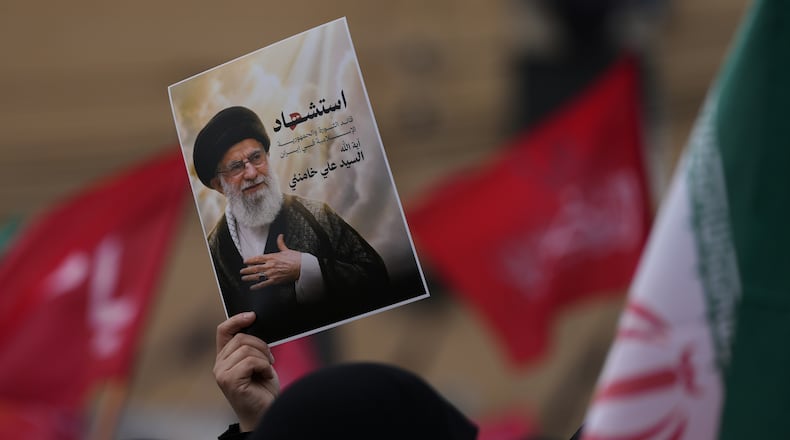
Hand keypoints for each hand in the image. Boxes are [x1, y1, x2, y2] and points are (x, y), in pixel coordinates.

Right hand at [214, 312, 279, 431]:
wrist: (265, 411)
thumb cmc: (262, 388)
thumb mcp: (257, 362)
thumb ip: (251, 347)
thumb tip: (256, 325)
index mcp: (225, 357)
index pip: (223, 330)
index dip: (236, 319)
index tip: (252, 315)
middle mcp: (219, 365)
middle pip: (241, 338)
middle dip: (261, 345)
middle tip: (269, 360)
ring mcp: (222, 373)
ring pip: (247, 349)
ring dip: (264, 358)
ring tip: (267, 370)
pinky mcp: (229, 381)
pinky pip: (250, 361)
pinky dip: (264, 367)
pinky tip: (266, 376)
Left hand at [240, 234, 300, 289]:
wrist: (302, 267)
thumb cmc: (296, 259)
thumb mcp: (287, 250)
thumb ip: (281, 243)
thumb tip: (280, 236)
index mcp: (272, 257)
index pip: (257, 258)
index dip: (249, 260)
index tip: (245, 261)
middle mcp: (270, 265)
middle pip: (255, 268)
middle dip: (247, 270)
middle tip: (242, 271)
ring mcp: (272, 274)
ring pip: (257, 276)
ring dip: (249, 277)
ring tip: (244, 278)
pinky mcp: (275, 280)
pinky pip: (264, 284)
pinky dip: (257, 286)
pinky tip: (252, 287)